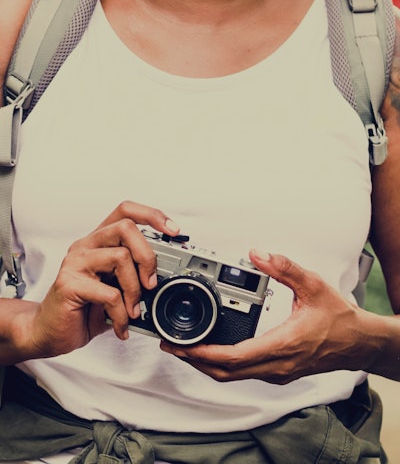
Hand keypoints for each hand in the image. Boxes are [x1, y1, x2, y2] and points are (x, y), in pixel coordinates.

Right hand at [22, 201, 179, 359]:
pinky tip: (120, 325)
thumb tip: (164, 279)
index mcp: (98, 240)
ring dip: (135, 289)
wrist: (49, 331)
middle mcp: (85, 245)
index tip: (173, 231)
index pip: (125, 211)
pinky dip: (121, 314)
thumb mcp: (114, 287)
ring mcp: (75, 262)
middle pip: (126, 228)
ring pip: (120, 257)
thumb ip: (133, 277)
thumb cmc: (83, 308)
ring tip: (134, 311)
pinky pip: (109, 293)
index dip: (152, 215)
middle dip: (148, 256)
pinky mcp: (68, 283)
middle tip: (152, 283)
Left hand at [160, 251, 369, 383]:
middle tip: (172, 346)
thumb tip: (257, 253)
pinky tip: (214, 351)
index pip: (234, 356)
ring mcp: (278, 372)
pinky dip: (224, 365)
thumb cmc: (338, 317)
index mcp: (282, 345)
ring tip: (185, 348)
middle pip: (226, 372)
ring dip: (207, 365)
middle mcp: (277, 365)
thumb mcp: (313, 284)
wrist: (359, 343)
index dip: (204, 353)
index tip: (182, 345)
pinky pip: (244, 374)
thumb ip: (284, 267)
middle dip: (195, 361)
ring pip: (234, 376)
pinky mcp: (279, 372)